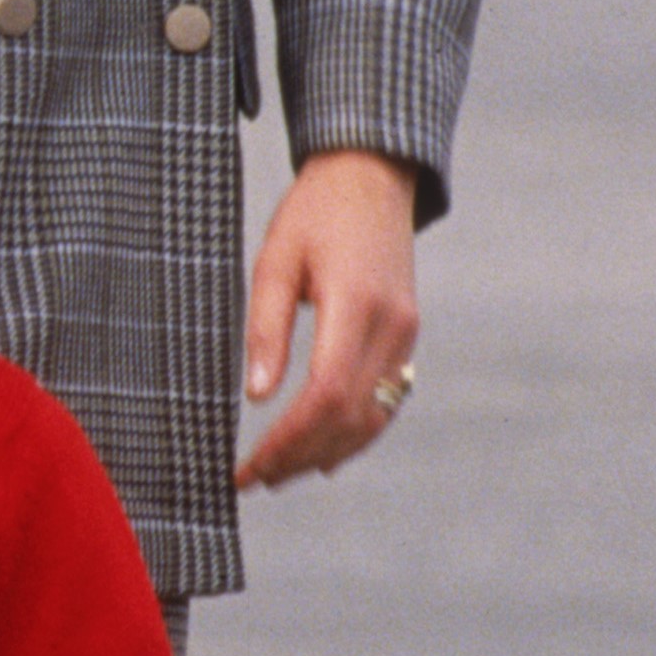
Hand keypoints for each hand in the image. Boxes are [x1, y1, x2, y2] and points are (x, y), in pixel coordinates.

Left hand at [236, 147, 421, 489]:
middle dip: (300, 456)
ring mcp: (406, 335)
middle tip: (253, 479)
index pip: (326, 395)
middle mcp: (391, 326)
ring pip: (374, 418)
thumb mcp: (275, 260)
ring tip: (279, 473)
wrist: (372, 175)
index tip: (248, 466)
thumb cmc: (315, 212)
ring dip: (327, 452)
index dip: (287, 440)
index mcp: (355, 303)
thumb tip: (256, 397)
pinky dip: (353, 433)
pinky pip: (386, 401)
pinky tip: (320, 451)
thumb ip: (265, 328)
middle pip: (350, 418)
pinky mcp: (407, 337)